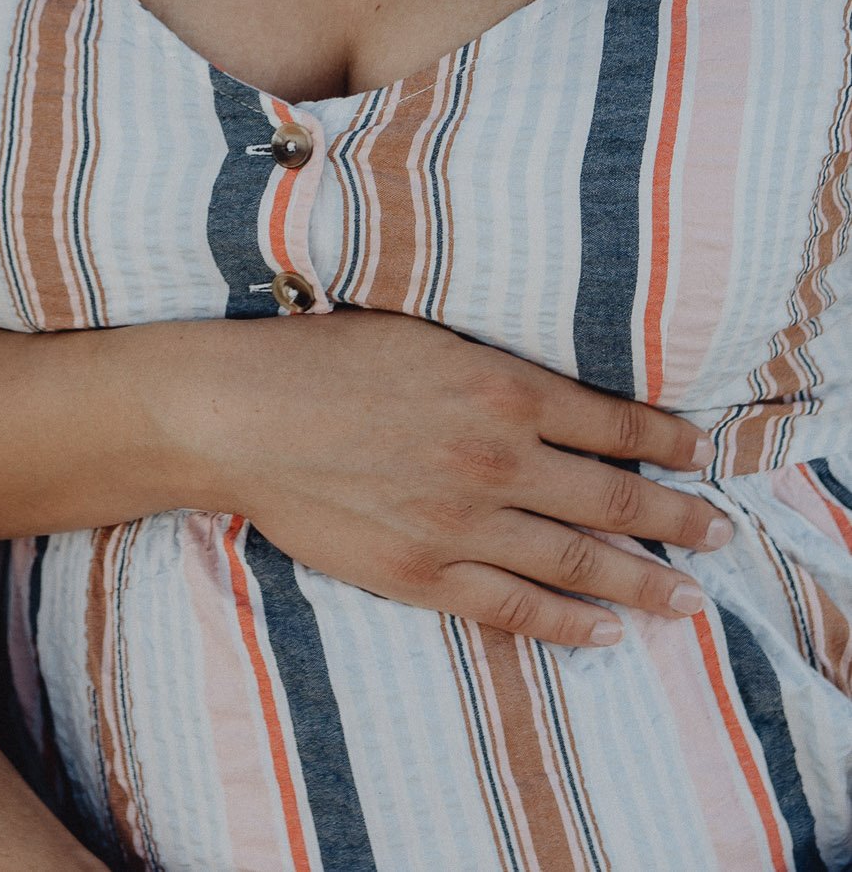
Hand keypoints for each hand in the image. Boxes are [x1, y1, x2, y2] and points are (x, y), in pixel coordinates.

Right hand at [180, 310, 729, 646]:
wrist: (241, 413)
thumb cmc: (322, 355)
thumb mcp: (423, 329)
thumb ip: (492, 362)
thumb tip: (551, 386)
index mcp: (500, 386)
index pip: (614, 422)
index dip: (668, 442)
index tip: (702, 452)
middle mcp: (497, 457)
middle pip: (615, 500)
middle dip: (678, 518)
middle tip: (720, 534)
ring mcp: (463, 521)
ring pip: (580, 563)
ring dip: (644, 583)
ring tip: (687, 598)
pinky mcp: (424, 571)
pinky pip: (515, 608)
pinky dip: (567, 623)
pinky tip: (602, 631)